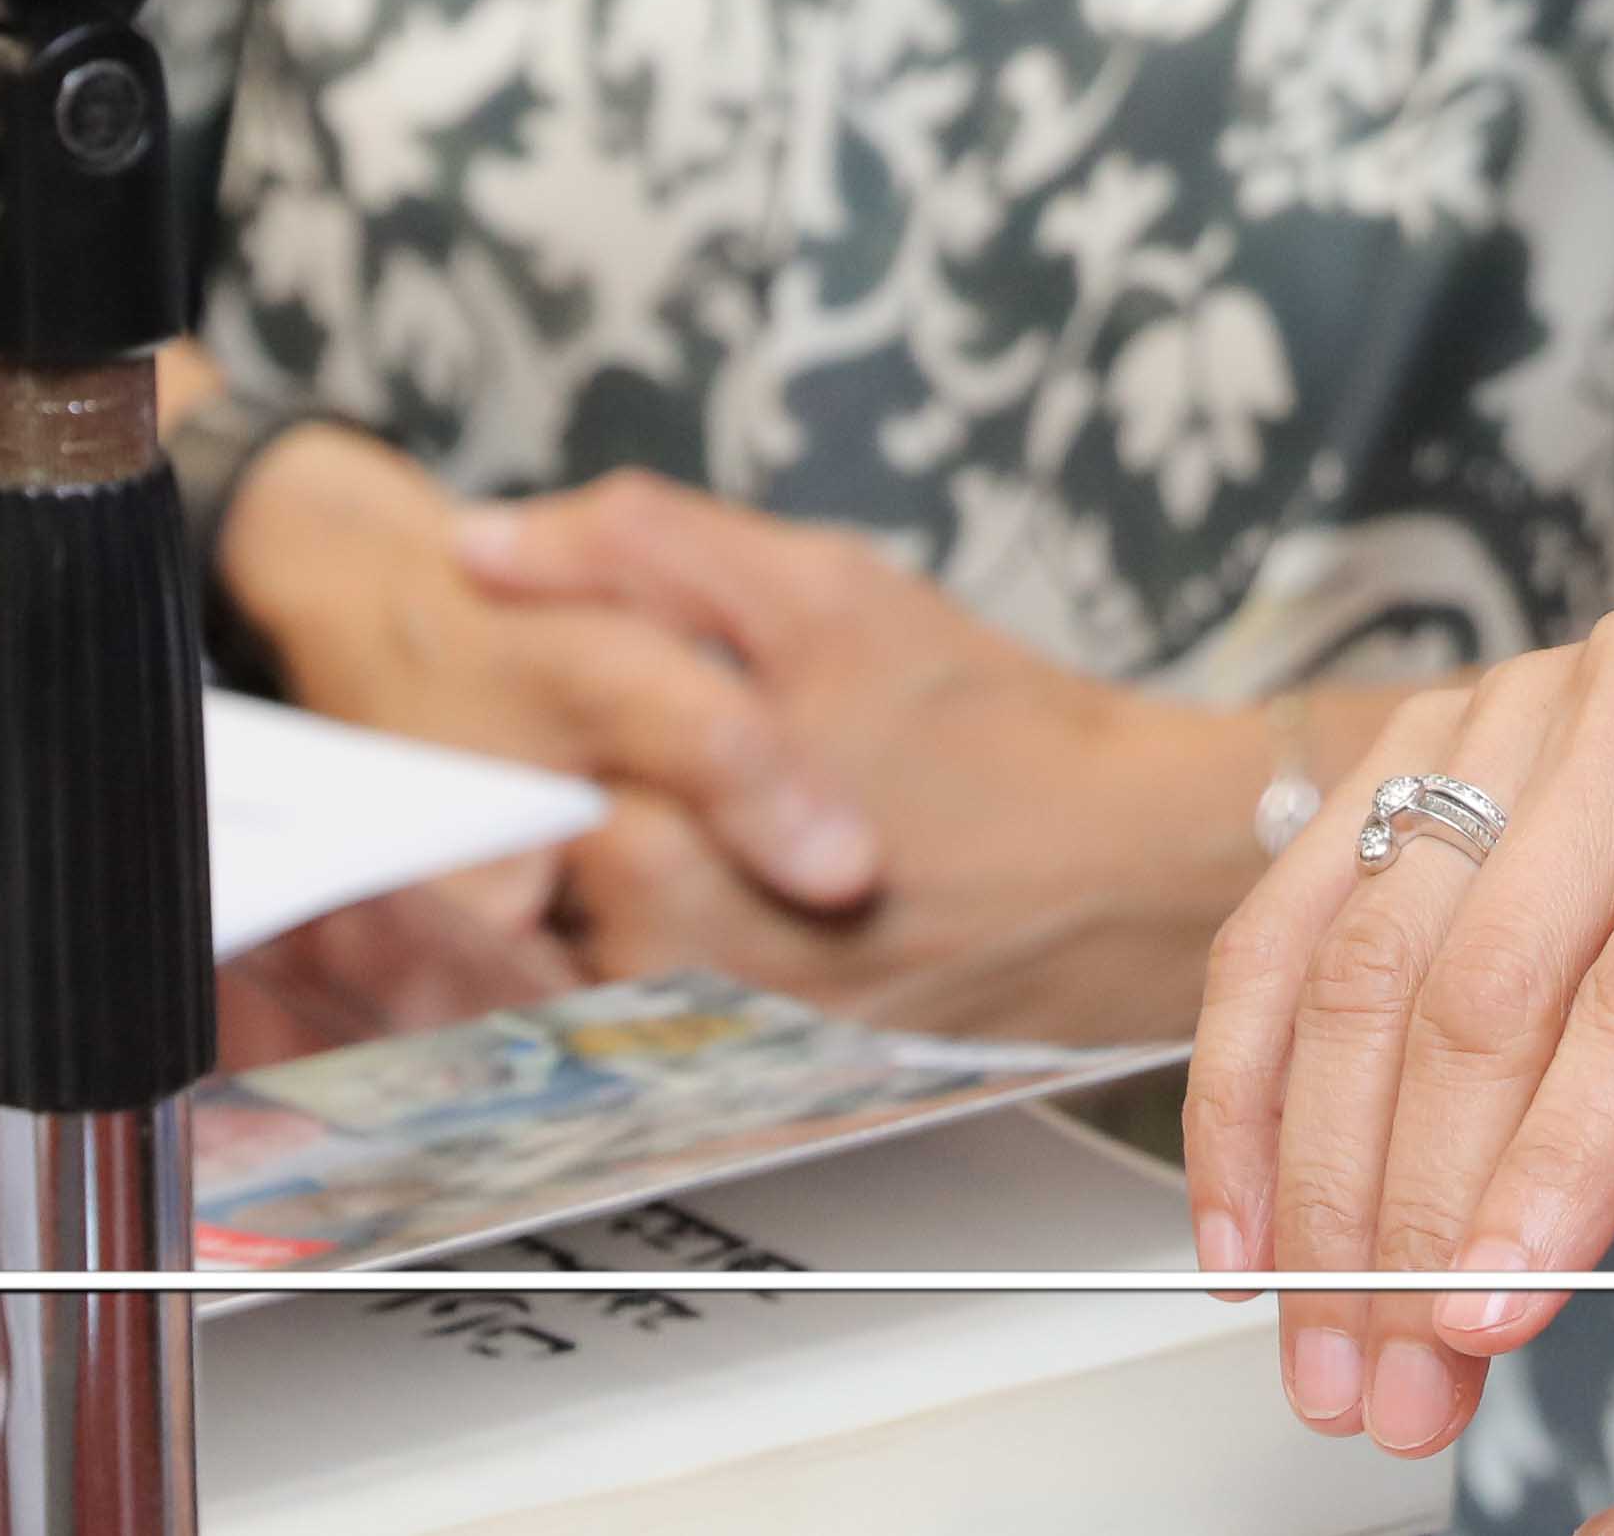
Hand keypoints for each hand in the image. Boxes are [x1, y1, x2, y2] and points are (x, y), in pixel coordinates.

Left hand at [397, 469, 1278, 1044]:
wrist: (1136, 870)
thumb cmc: (990, 721)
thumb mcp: (824, 593)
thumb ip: (641, 553)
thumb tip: (477, 541)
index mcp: (661, 845)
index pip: (492, 776)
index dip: (512, 706)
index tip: (536, 677)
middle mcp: (666, 968)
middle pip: (526, 868)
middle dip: (559, 785)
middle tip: (642, 732)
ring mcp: (710, 1036)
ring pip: (583, 937)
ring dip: (604, 865)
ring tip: (694, 801)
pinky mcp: (760, 1072)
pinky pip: (652, 1002)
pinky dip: (667, 932)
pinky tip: (731, 877)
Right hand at [1183, 608, 1613, 1478]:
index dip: (1568, 1155)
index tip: (1503, 1308)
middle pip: (1492, 979)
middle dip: (1427, 1213)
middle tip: (1406, 1385)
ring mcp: (1509, 713)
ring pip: (1368, 964)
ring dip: (1326, 1186)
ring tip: (1339, 1358)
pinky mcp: (1411, 753)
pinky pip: (1288, 927)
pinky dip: (1250, 1093)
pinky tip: (1256, 1238)